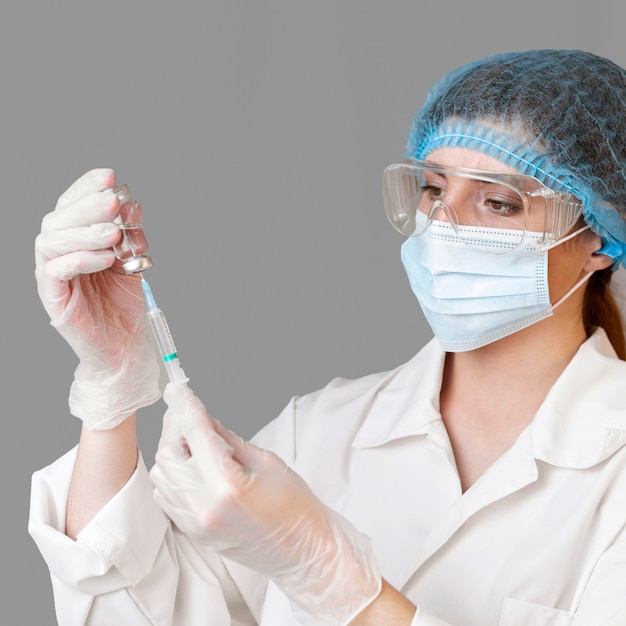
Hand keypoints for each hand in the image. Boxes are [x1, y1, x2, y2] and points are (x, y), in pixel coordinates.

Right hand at [35, 168, 159, 428]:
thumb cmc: (123, 302)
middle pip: (59, 218)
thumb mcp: (132, 260)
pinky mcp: (53, 297)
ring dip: (85, 231)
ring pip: (53, 241)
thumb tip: (132, 206)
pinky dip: (81, 259)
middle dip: (87, 205)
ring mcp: (52, 274)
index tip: (111, 176)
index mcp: (75, 239)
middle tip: (114, 200)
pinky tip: (105, 257)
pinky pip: (56, 271)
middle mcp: (59, 252)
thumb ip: (130, 235)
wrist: (123, 343)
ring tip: (114, 232)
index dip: (87, 186)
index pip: (72, 204)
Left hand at [150, 383, 381, 624]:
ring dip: (175, 452)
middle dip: (178, 429)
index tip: (177, 388)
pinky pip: (166, 496)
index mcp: (226, 484)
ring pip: (162, 475)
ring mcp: (195, 523)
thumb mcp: (266, 459)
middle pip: (168, 454)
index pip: (196, 433)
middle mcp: (203, 505)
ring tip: (199, 445)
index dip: (186, 405)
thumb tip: (203, 419)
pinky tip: (195, 468)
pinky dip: (174, 475)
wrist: (302, 550)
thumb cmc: (294, 505)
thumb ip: (228, 438)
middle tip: (193, 416)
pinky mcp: (192, 532)